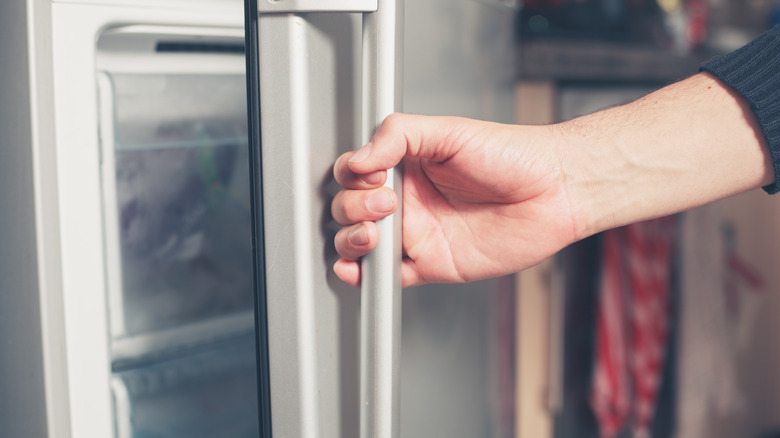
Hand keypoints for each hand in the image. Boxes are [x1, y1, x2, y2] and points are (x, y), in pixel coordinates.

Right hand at [331, 114, 580, 286]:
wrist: (554, 191)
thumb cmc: (513, 155)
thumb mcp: (449, 130)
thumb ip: (398, 135)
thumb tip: (359, 158)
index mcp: (407, 165)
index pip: (356, 173)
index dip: (353, 177)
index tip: (371, 174)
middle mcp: (408, 200)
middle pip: (350, 209)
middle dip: (354, 209)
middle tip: (386, 203)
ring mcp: (418, 233)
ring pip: (361, 245)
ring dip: (352, 241)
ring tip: (372, 234)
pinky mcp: (432, 264)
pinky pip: (390, 276)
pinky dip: (367, 277)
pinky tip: (359, 269)